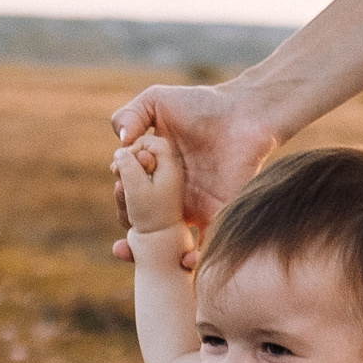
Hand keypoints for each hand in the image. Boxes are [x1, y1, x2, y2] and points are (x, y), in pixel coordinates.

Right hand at [107, 82, 281, 267]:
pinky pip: (205, 248)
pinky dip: (194, 261)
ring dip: (152, 256)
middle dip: (130, 239)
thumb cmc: (202, 105)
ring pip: (168, 245)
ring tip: (142, 254)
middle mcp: (170, 198)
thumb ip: (129, 115)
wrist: (244, 112)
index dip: (119, 202)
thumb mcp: (156, 101)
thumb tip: (120, 143)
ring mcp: (193, 210)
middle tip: (126, 231)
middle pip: (144, 229)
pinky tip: (184, 261)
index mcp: (154, 176)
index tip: (118, 190)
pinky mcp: (217, 216)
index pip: (129, 198)